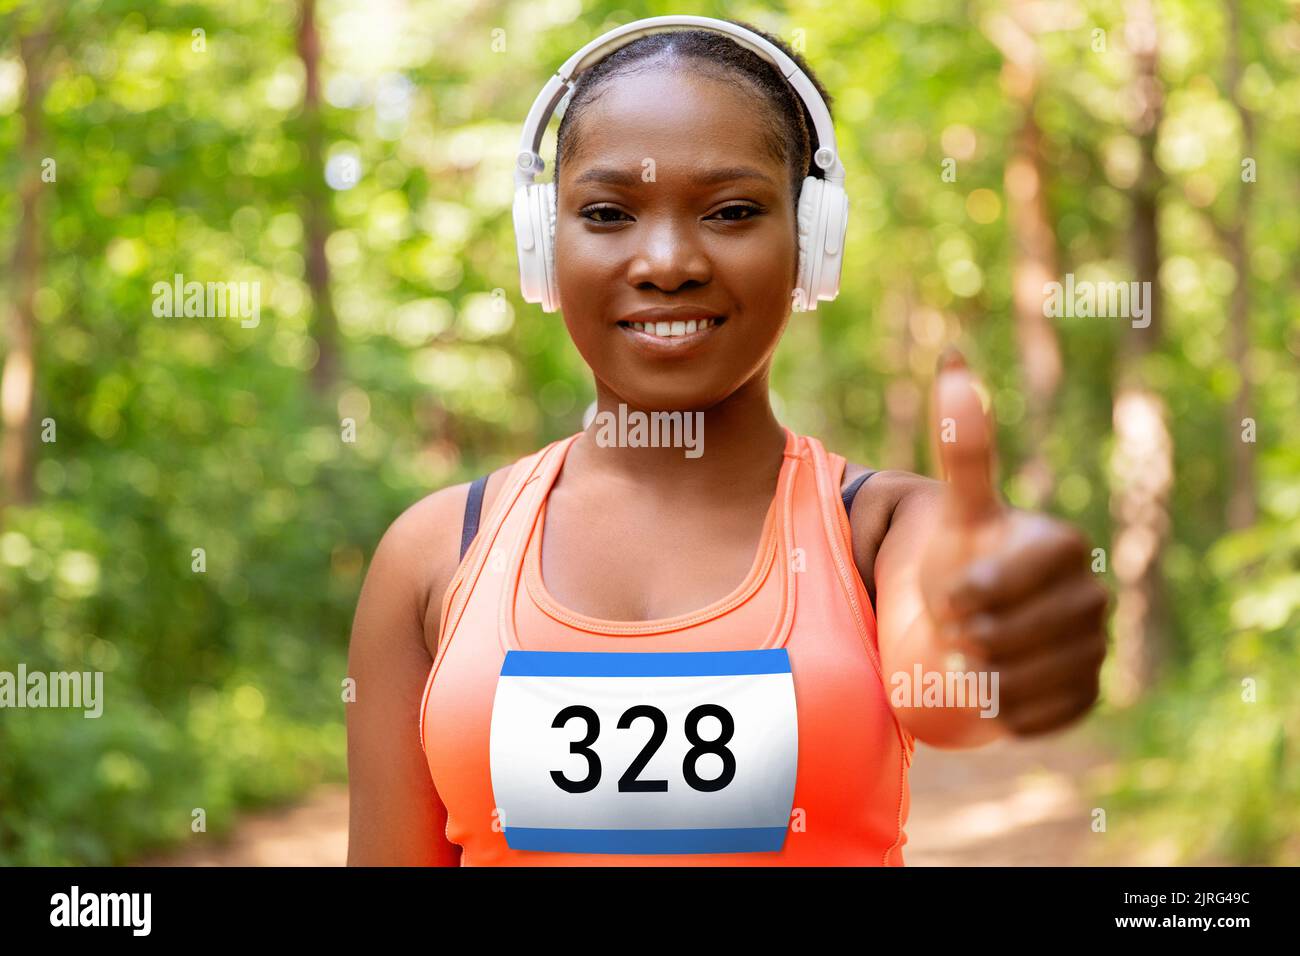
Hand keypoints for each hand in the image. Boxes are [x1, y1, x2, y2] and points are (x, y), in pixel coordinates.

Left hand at [916, 350, 1108, 736]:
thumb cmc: (961, 555)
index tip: (946, 594)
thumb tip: (952, 355)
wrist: (974, 619)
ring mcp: (1094, 646)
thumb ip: (961, 446)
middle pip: (1001, 640)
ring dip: (978, 675)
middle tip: (955, 626)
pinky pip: (1034, 716)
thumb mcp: (957, 508)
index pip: (992, 589)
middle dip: (963, 637)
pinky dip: (1002, 709)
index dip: (955, 597)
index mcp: (1063, 545)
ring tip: (969, 655)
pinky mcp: (1088, 694)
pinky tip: (993, 687)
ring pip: (1016, 682)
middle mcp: (1091, 593)